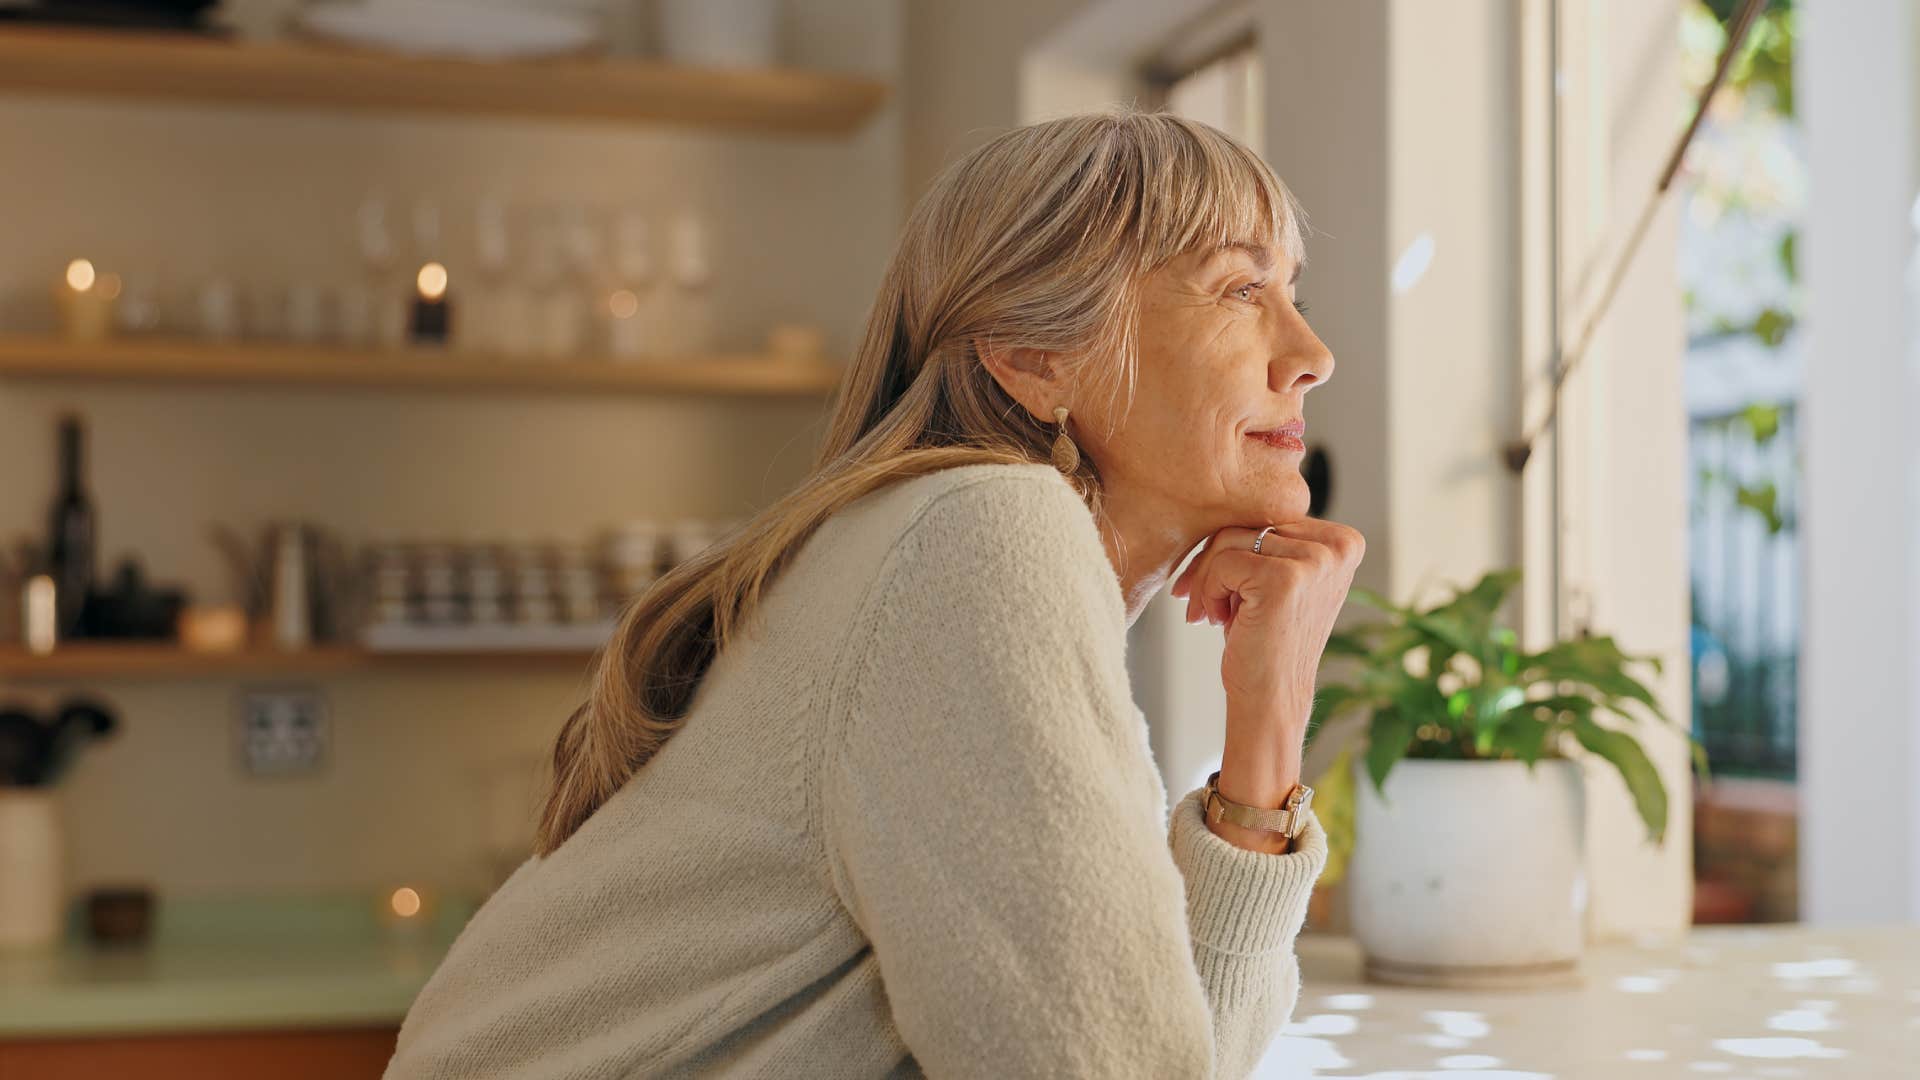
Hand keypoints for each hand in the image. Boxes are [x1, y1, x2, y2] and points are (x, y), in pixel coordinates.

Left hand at [1170, 520, 1364, 850]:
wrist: (1270, 700)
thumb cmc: (1264, 640)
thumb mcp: (1278, 579)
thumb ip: (1270, 538)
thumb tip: (1221, 493)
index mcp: (1344, 540)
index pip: (1269, 515)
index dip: (1234, 546)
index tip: (1217, 584)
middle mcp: (1339, 546)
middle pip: (1249, 522)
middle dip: (1214, 561)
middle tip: (1202, 602)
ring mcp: (1316, 561)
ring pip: (1230, 539)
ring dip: (1208, 578)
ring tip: (1213, 614)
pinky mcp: (1286, 578)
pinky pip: (1223, 561)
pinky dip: (1208, 591)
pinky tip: (1216, 620)